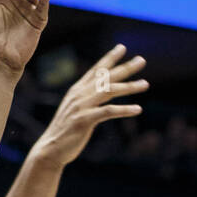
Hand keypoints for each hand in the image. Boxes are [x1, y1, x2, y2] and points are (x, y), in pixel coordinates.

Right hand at [31, 44, 148, 167]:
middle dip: (125, 67)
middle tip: (142, 60)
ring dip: (129, 87)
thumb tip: (101, 92)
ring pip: (109, 91)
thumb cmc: (66, 131)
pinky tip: (137, 109)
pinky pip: (108, 111)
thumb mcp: (75, 110)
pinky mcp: (84, 120)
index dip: (109, 58)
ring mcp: (81, 107)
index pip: (96, 70)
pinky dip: (124, 110)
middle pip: (105, 77)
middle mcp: (79, 95)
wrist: (50, 149)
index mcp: (77, 90)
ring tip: (145, 84)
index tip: (122, 47)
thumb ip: (87, 99)